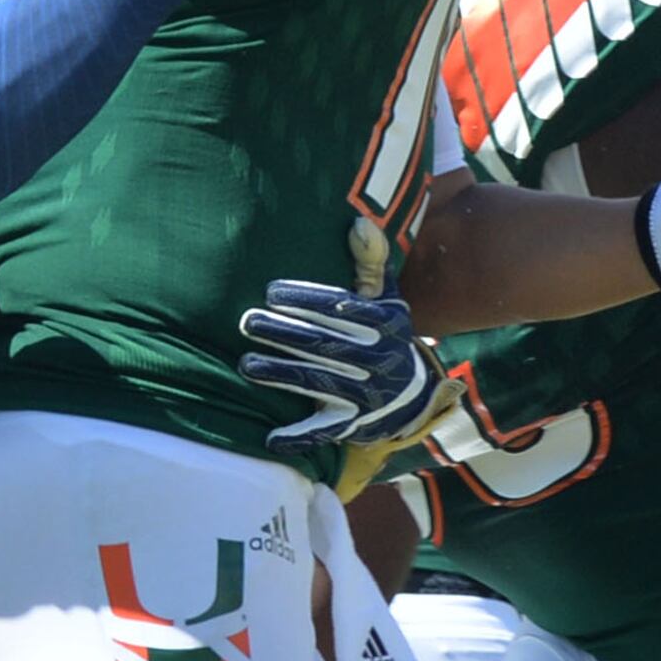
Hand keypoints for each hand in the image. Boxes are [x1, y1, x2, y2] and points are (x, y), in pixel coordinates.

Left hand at [244, 215, 455, 454]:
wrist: (413, 395)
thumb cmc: (387, 335)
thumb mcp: (388, 298)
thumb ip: (371, 262)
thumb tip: (359, 222)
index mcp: (387, 325)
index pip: (343, 311)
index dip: (307, 301)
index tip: (271, 292)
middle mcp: (380, 360)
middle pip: (326, 345)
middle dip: (285, 334)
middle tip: (247, 322)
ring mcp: (368, 396)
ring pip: (320, 384)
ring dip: (282, 375)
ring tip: (246, 365)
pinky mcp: (356, 424)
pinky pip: (326, 431)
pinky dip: (299, 437)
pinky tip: (269, 437)